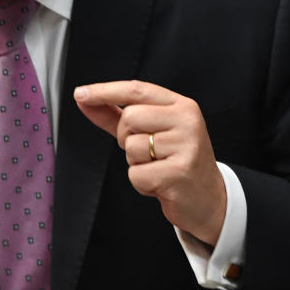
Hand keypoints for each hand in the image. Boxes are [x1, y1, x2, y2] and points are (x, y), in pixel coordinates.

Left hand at [74, 80, 226, 245]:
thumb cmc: (176, 161)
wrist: (209, 199)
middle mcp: (187, 121)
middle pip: (130, 118)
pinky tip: (160, 183)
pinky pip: (136, 174)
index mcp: (181, 105)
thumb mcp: (151, 131)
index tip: (80, 93)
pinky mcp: (179, 173)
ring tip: (158, 167)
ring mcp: (186, 146)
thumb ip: (116, 115)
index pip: (137, 89)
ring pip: (131, 147)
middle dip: (126, 138)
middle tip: (148, 152)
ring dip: (135, 163)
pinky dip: (141, 183)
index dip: (105, 91)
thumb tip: (84, 99)